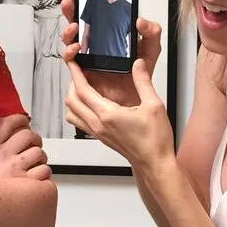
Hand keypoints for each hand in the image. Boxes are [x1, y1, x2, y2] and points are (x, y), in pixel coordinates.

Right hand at [0, 115, 51, 181]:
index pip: (10, 122)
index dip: (21, 120)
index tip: (24, 122)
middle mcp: (3, 154)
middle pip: (29, 136)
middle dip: (35, 141)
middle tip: (33, 147)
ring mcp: (15, 168)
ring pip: (39, 154)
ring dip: (40, 159)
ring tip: (34, 166)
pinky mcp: (26, 183)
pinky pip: (44, 171)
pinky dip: (43, 175)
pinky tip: (35, 180)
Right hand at [59, 0, 161, 107]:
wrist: (136, 97)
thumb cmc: (141, 74)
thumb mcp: (151, 48)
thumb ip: (151, 32)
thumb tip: (140, 21)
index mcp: (110, 32)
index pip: (94, 11)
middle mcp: (95, 42)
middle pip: (77, 20)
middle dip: (70, 7)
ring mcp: (87, 55)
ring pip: (70, 38)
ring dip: (68, 29)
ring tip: (74, 26)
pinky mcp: (82, 70)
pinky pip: (70, 59)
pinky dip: (69, 52)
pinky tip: (76, 48)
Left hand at [64, 57, 174, 171]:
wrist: (154, 163)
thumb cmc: (155, 140)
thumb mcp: (153, 105)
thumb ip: (143, 82)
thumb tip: (138, 65)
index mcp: (108, 114)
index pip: (83, 90)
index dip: (75, 74)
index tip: (73, 64)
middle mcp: (99, 124)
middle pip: (72, 101)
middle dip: (72, 84)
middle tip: (79, 72)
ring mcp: (98, 132)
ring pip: (72, 114)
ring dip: (73, 99)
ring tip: (82, 87)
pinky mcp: (101, 138)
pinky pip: (80, 123)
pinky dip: (79, 110)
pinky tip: (91, 104)